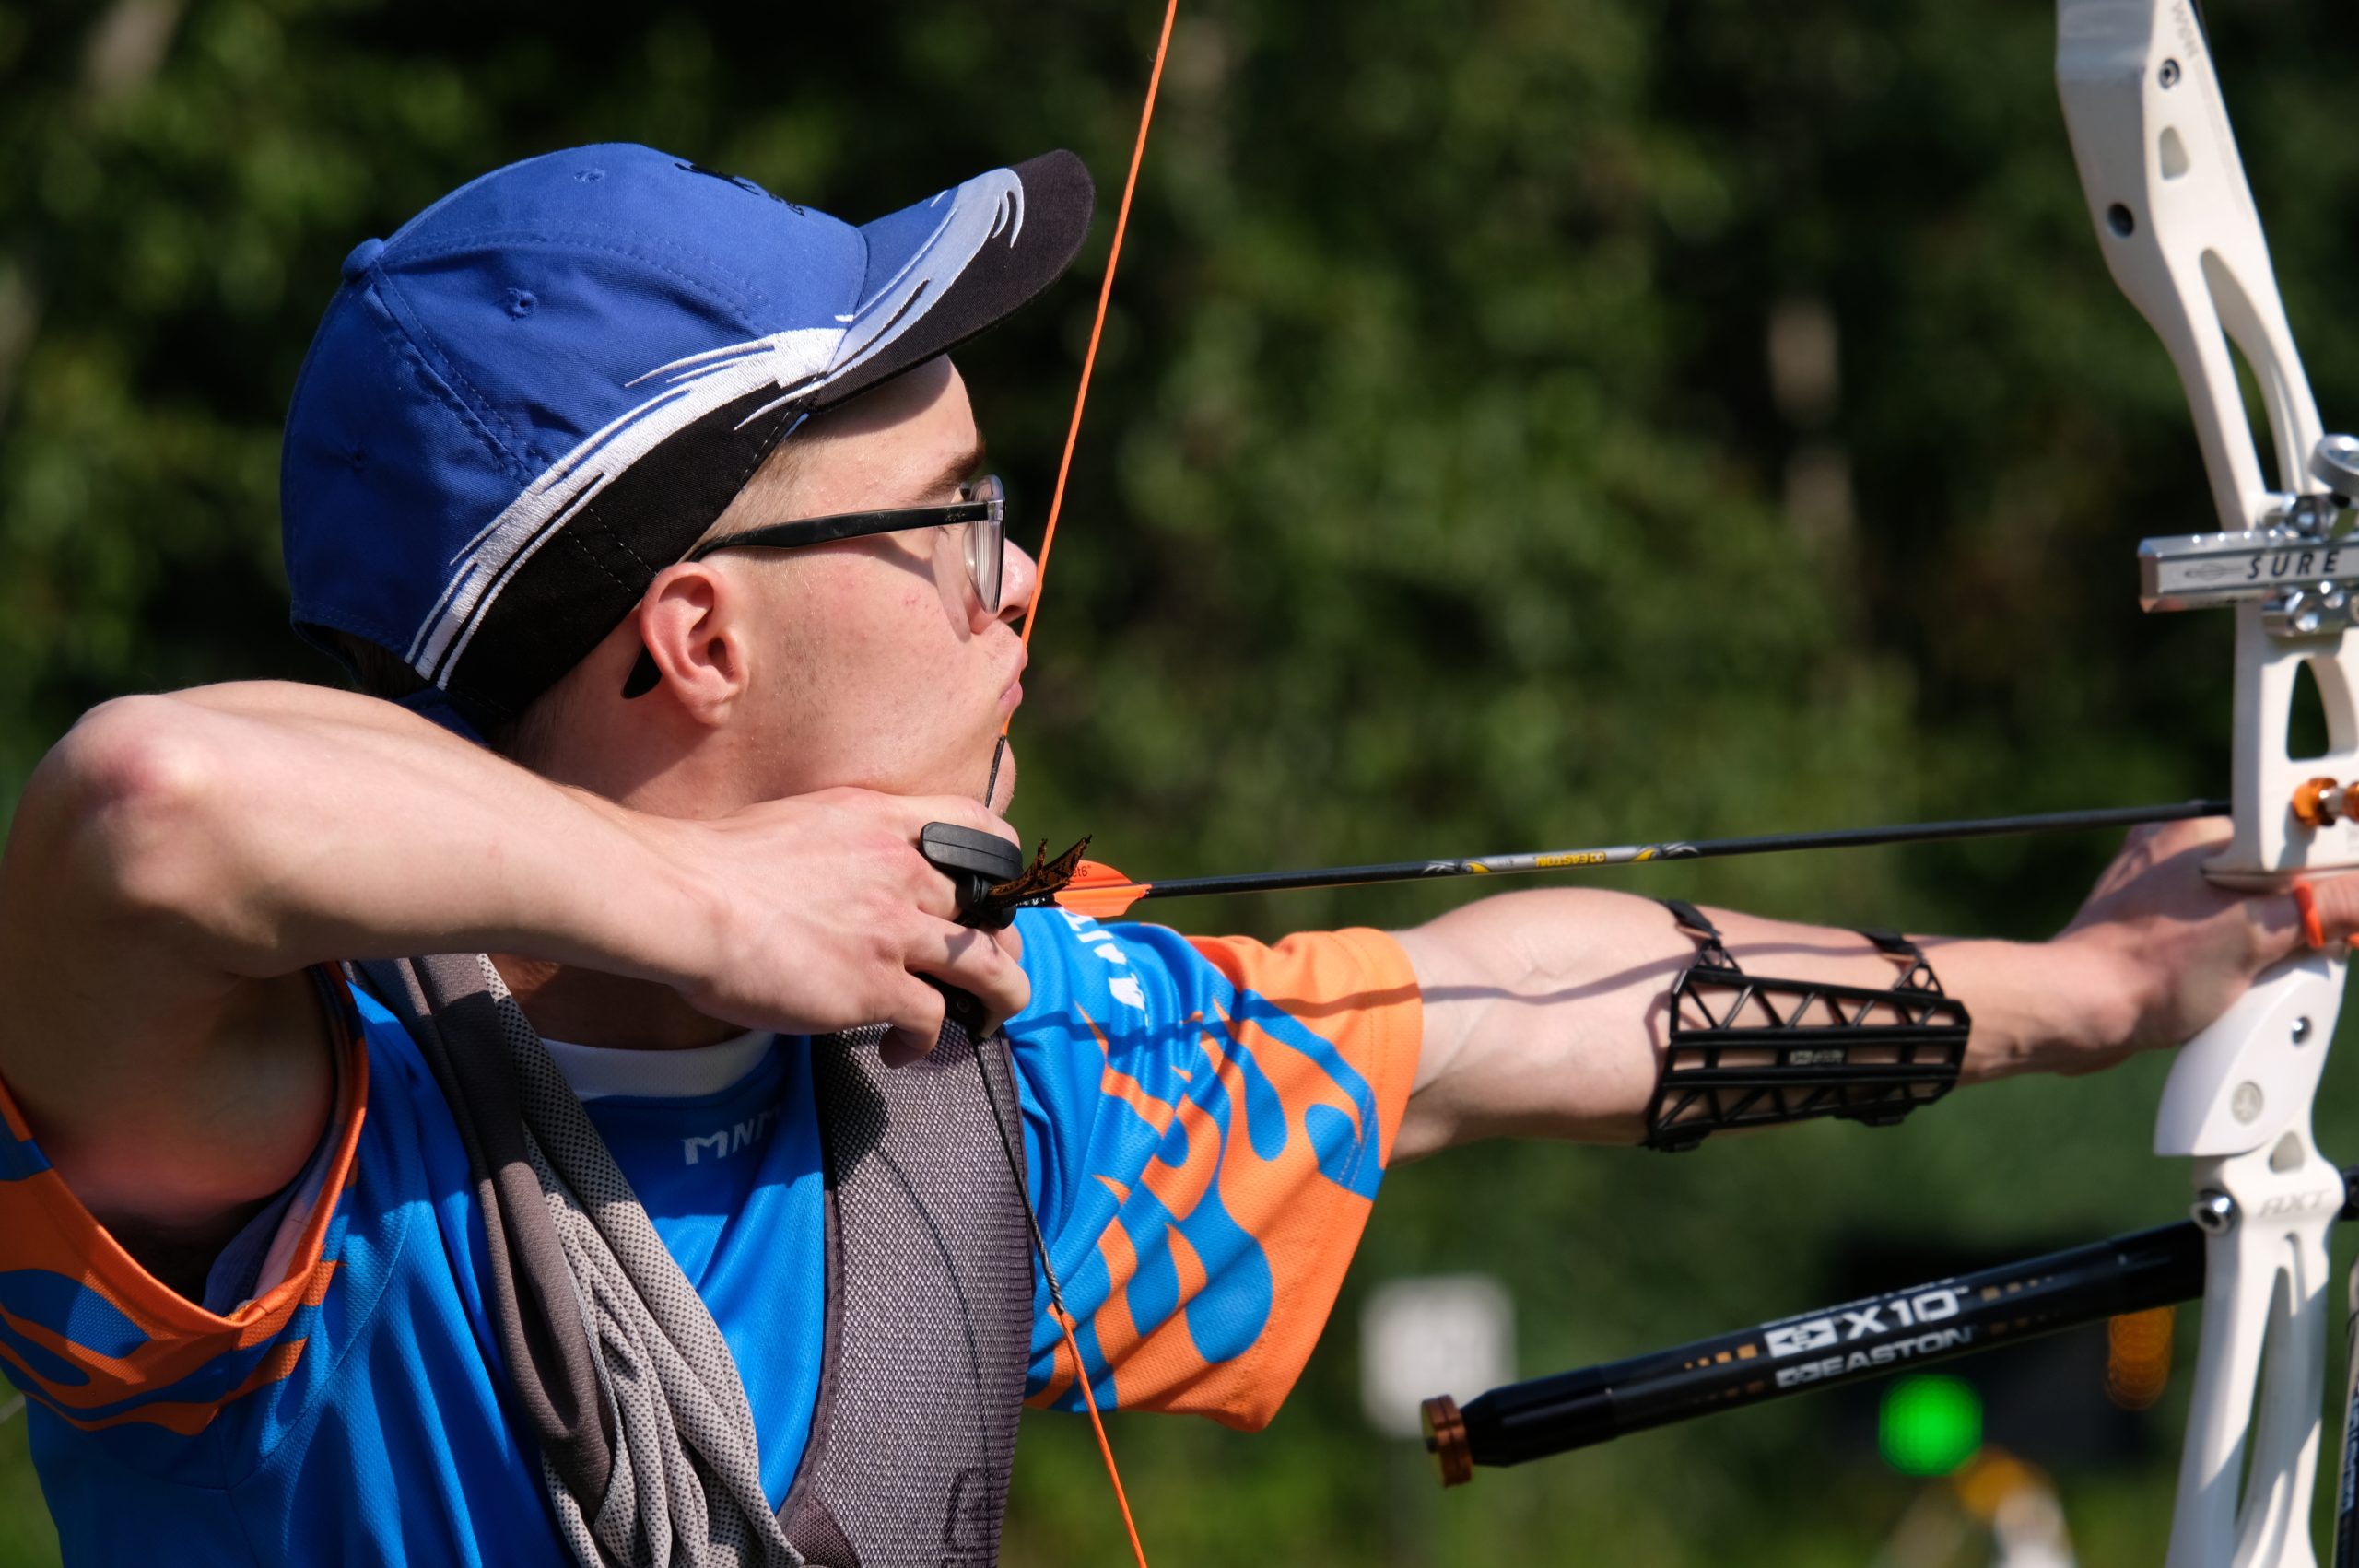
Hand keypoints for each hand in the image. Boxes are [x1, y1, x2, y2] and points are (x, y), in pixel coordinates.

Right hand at [649, 787, 1030, 1061]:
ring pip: (990, 969)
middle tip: (989, 971)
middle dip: (1004, 943)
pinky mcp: (876, 985)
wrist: (688, 898)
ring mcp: (895, 931)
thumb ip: (846, 842)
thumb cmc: (720, 862)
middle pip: (996, 908)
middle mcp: (904, 871)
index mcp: (885, 822)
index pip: (980, 829)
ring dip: (1000, 1001)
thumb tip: (848, 872)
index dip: (1003, 863)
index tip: (995, 893)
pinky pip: (933, 1019)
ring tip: (985, 1021)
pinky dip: (924, 1043)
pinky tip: (898, 1051)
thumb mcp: (804, 822)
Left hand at [2048, 817, 2358, 1071]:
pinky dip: (2229, 967)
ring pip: (2247, 915)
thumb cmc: (2146, 969)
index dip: (2328, 881)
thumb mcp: (2256, 934)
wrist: (2077, 1011)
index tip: (2339, 918)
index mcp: (2200, 833)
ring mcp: (2160, 894)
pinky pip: (2214, 941)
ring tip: (2245, 980)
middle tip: (2286, 956)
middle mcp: (2176, 854)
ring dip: (2264, 952)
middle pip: (2276, 881)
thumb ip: (2323, 907)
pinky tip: (2222, 991)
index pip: (2295, 841)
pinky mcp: (2151, 932)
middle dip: (2295, 922)